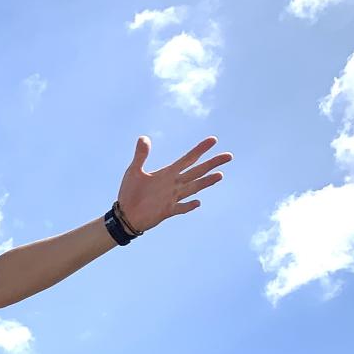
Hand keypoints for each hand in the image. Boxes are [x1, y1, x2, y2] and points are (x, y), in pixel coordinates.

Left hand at [116, 137, 231, 232]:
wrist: (124, 215)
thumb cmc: (129, 193)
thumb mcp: (134, 171)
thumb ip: (141, 155)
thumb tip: (143, 137)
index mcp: (167, 173)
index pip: (188, 159)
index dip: (200, 149)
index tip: (213, 140)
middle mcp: (173, 184)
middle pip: (196, 171)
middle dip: (212, 163)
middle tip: (228, 155)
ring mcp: (172, 198)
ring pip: (193, 188)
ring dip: (206, 182)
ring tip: (220, 175)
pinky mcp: (166, 211)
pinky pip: (180, 208)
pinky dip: (188, 206)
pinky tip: (198, 202)